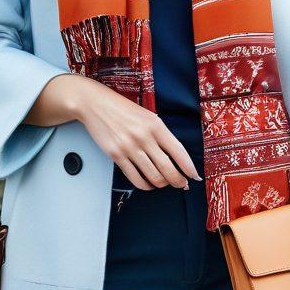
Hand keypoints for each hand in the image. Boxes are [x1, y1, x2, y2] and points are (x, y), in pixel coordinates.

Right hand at [71, 75, 199, 189]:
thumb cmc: (122, 109)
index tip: (194, 175)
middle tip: (181, 184)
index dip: (189, 167)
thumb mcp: (147, 116)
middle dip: (178, 181)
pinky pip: (135, 178)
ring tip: (163, 183)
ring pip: (153, 176)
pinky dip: (145, 185)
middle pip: (168, 168)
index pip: (178, 151)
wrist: (95, 104)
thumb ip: (160, 133)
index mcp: (156, 125)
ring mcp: (130, 147)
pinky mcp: (116, 155)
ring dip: (162, 184)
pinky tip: (148, 184)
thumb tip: (174, 155)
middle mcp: (144, 137)